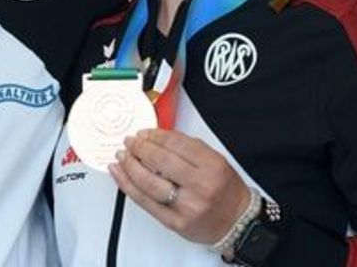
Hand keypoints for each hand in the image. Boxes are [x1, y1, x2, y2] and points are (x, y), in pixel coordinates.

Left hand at [109, 129, 250, 244]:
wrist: (236, 222)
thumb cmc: (226, 191)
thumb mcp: (216, 161)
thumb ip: (189, 149)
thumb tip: (158, 139)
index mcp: (212, 166)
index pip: (176, 144)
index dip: (155, 136)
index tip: (144, 133)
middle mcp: (200, 186)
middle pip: (160, 161)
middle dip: (139, 148)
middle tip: (130, 142)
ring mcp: (186, 206)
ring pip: (148, 182)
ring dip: (130, 166)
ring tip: (123, 157)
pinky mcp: (174, 222)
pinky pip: (145, 202)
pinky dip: (128, 187)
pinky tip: (121, 176)